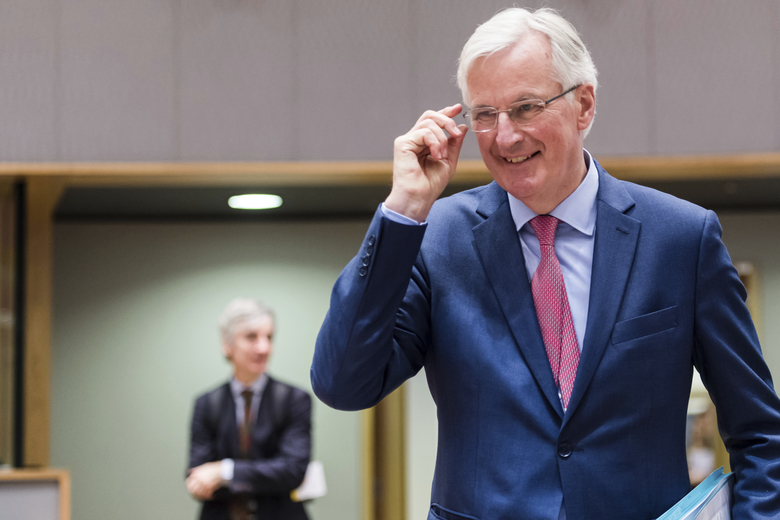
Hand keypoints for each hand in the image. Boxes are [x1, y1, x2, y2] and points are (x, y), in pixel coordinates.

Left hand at [186, 461, 223, 500]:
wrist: (223, 470)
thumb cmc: (214, 468)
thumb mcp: (204, 466)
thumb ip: (197, 470)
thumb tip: (190, 471)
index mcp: (196, 474)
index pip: (188, 482)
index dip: (189, 486)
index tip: (192, 489)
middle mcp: (199, 479)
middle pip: (192, 490)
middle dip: (194, 494)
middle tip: (197, 497)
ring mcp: (204, 483)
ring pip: (199, 493)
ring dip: (202, 497)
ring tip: (205, 498)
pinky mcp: (209, 487)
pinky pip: (207, 494)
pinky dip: (208, 497)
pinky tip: (211, 497)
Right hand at [385, 104, 468, 221]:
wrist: (418, 198)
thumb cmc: (430, 185)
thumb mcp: (448, 162)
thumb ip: (454, 145)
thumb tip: (462, 127)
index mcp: (424, 143)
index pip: (433, 121)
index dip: (446, 112)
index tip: (458, 109)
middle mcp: (414, 140)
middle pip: (430, 116)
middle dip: (446, 120)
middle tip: (456, 132)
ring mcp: (407, 141)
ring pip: (428, 122)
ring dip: (442, 138)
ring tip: (443, 155)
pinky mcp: (402, 144)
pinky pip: (423, 132)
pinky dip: (435, 142)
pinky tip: (436, 155)